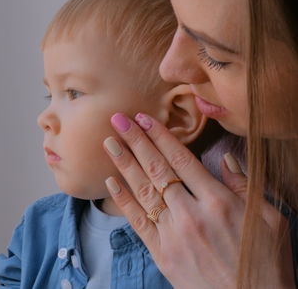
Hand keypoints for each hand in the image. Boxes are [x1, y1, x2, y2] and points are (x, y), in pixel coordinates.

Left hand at [103, 113, 294, 288]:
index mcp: (218, 202)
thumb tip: (225, 159)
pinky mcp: (163, 254)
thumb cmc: (266, 261)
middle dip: (136, 142)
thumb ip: (244, 187)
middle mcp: (191, 214)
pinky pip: (138, 222)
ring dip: (124, 164)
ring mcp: (174, 235)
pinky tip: (112, 182)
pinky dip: (124, 201)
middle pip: (157, 170)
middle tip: (118, 120)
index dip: (160, 136)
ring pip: (143, 192)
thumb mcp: (270, 219)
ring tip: (109, 143)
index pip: (182, 160)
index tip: (144, 118)